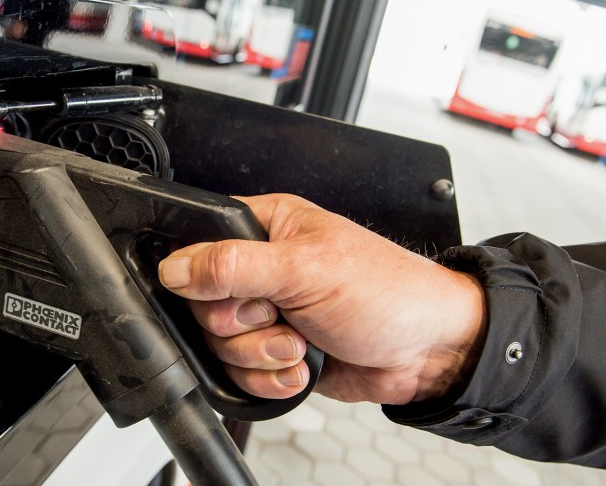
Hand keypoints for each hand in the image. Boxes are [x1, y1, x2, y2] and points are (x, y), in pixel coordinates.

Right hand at [157, 193, 485, 404]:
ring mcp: (267, 313)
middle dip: (242, 324)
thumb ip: (233, 266)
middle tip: (280, 315)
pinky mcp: (275, 352)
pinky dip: (272, 378)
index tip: (238, 291)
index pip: (197, 246)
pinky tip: (304, 364)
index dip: (205, 277)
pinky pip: (242, 375)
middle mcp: (261, 269)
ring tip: (301, 342)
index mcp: (267, 227)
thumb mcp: (305, 269)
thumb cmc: (389, 292)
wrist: (428, 350)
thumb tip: (176, 266)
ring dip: (263, 354)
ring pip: (220, 345)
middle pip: (203, 305)